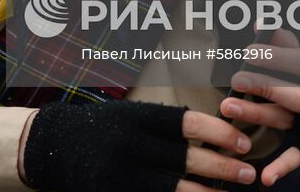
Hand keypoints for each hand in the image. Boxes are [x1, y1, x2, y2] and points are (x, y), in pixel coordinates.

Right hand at [18, 99, 255, 190]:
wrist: (50, 147)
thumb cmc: (99, 128)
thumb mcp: (128, 116)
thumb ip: (163, 126)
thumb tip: (214, 133)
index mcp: (135, 119)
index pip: (186, 123)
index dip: (220, 133)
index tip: (244, 142)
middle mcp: (129, 147)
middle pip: (185, 159)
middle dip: (222, 167)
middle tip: (249, 173)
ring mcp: (120, 176)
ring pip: (174, 191)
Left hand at [222, 29, 299, 186]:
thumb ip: (289, 38)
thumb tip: (260, 25)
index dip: (278, 58)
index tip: (249, 51)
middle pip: (299, 98)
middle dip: (267, 89)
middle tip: (237, 79)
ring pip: (289, 120)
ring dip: (259, 115)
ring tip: (228, 107)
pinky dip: (284, 167)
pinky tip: (266, 177)